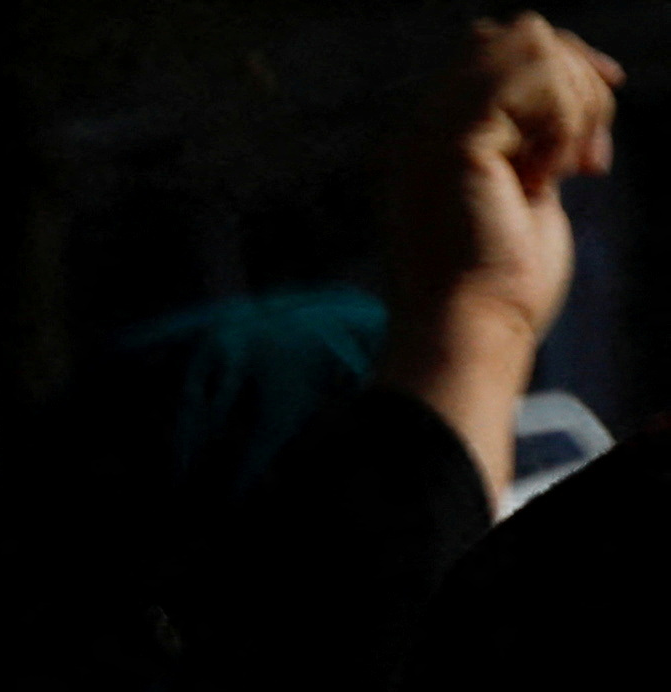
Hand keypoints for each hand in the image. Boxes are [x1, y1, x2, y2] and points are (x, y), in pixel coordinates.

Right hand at [383, 16, 622, 491]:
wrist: (474, 332)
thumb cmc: (501, 283)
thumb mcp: (529, 186)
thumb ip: (534, 132)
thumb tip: (576, 71)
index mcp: (433, 137)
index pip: (500, 48)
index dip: (564, 73)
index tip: (592, 138)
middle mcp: (424, 124)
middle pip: (519, 35)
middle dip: (577, 83)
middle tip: (588, 156)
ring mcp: (432, 129)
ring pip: (533, 44)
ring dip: (574, 101)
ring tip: (571, 166)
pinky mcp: (455, 140)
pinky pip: (536, 76)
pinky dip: (565, 118)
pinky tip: (552, 173)